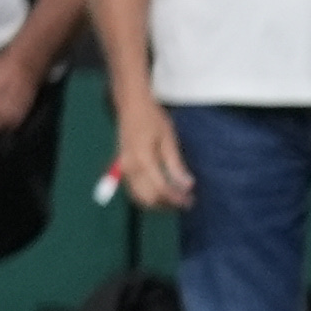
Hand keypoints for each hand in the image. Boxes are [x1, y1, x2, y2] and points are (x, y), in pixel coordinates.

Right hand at [112, 95, 193, 211]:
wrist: (131, 105)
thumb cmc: (152, 118)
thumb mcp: (169, 139)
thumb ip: (175, 165)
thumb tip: (187, 186)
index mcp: (143, 159)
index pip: (161, 188)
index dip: (176, 198)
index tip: (190, 201)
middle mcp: (129, 167)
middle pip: (147, 197)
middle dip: (166, 204)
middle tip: (184, 202)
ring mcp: (122, 168)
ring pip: (137, 196)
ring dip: (156, 202)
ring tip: (174, 199)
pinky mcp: (120, 167)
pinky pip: (132, 189)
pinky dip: (146, 195)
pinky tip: (160, 192)